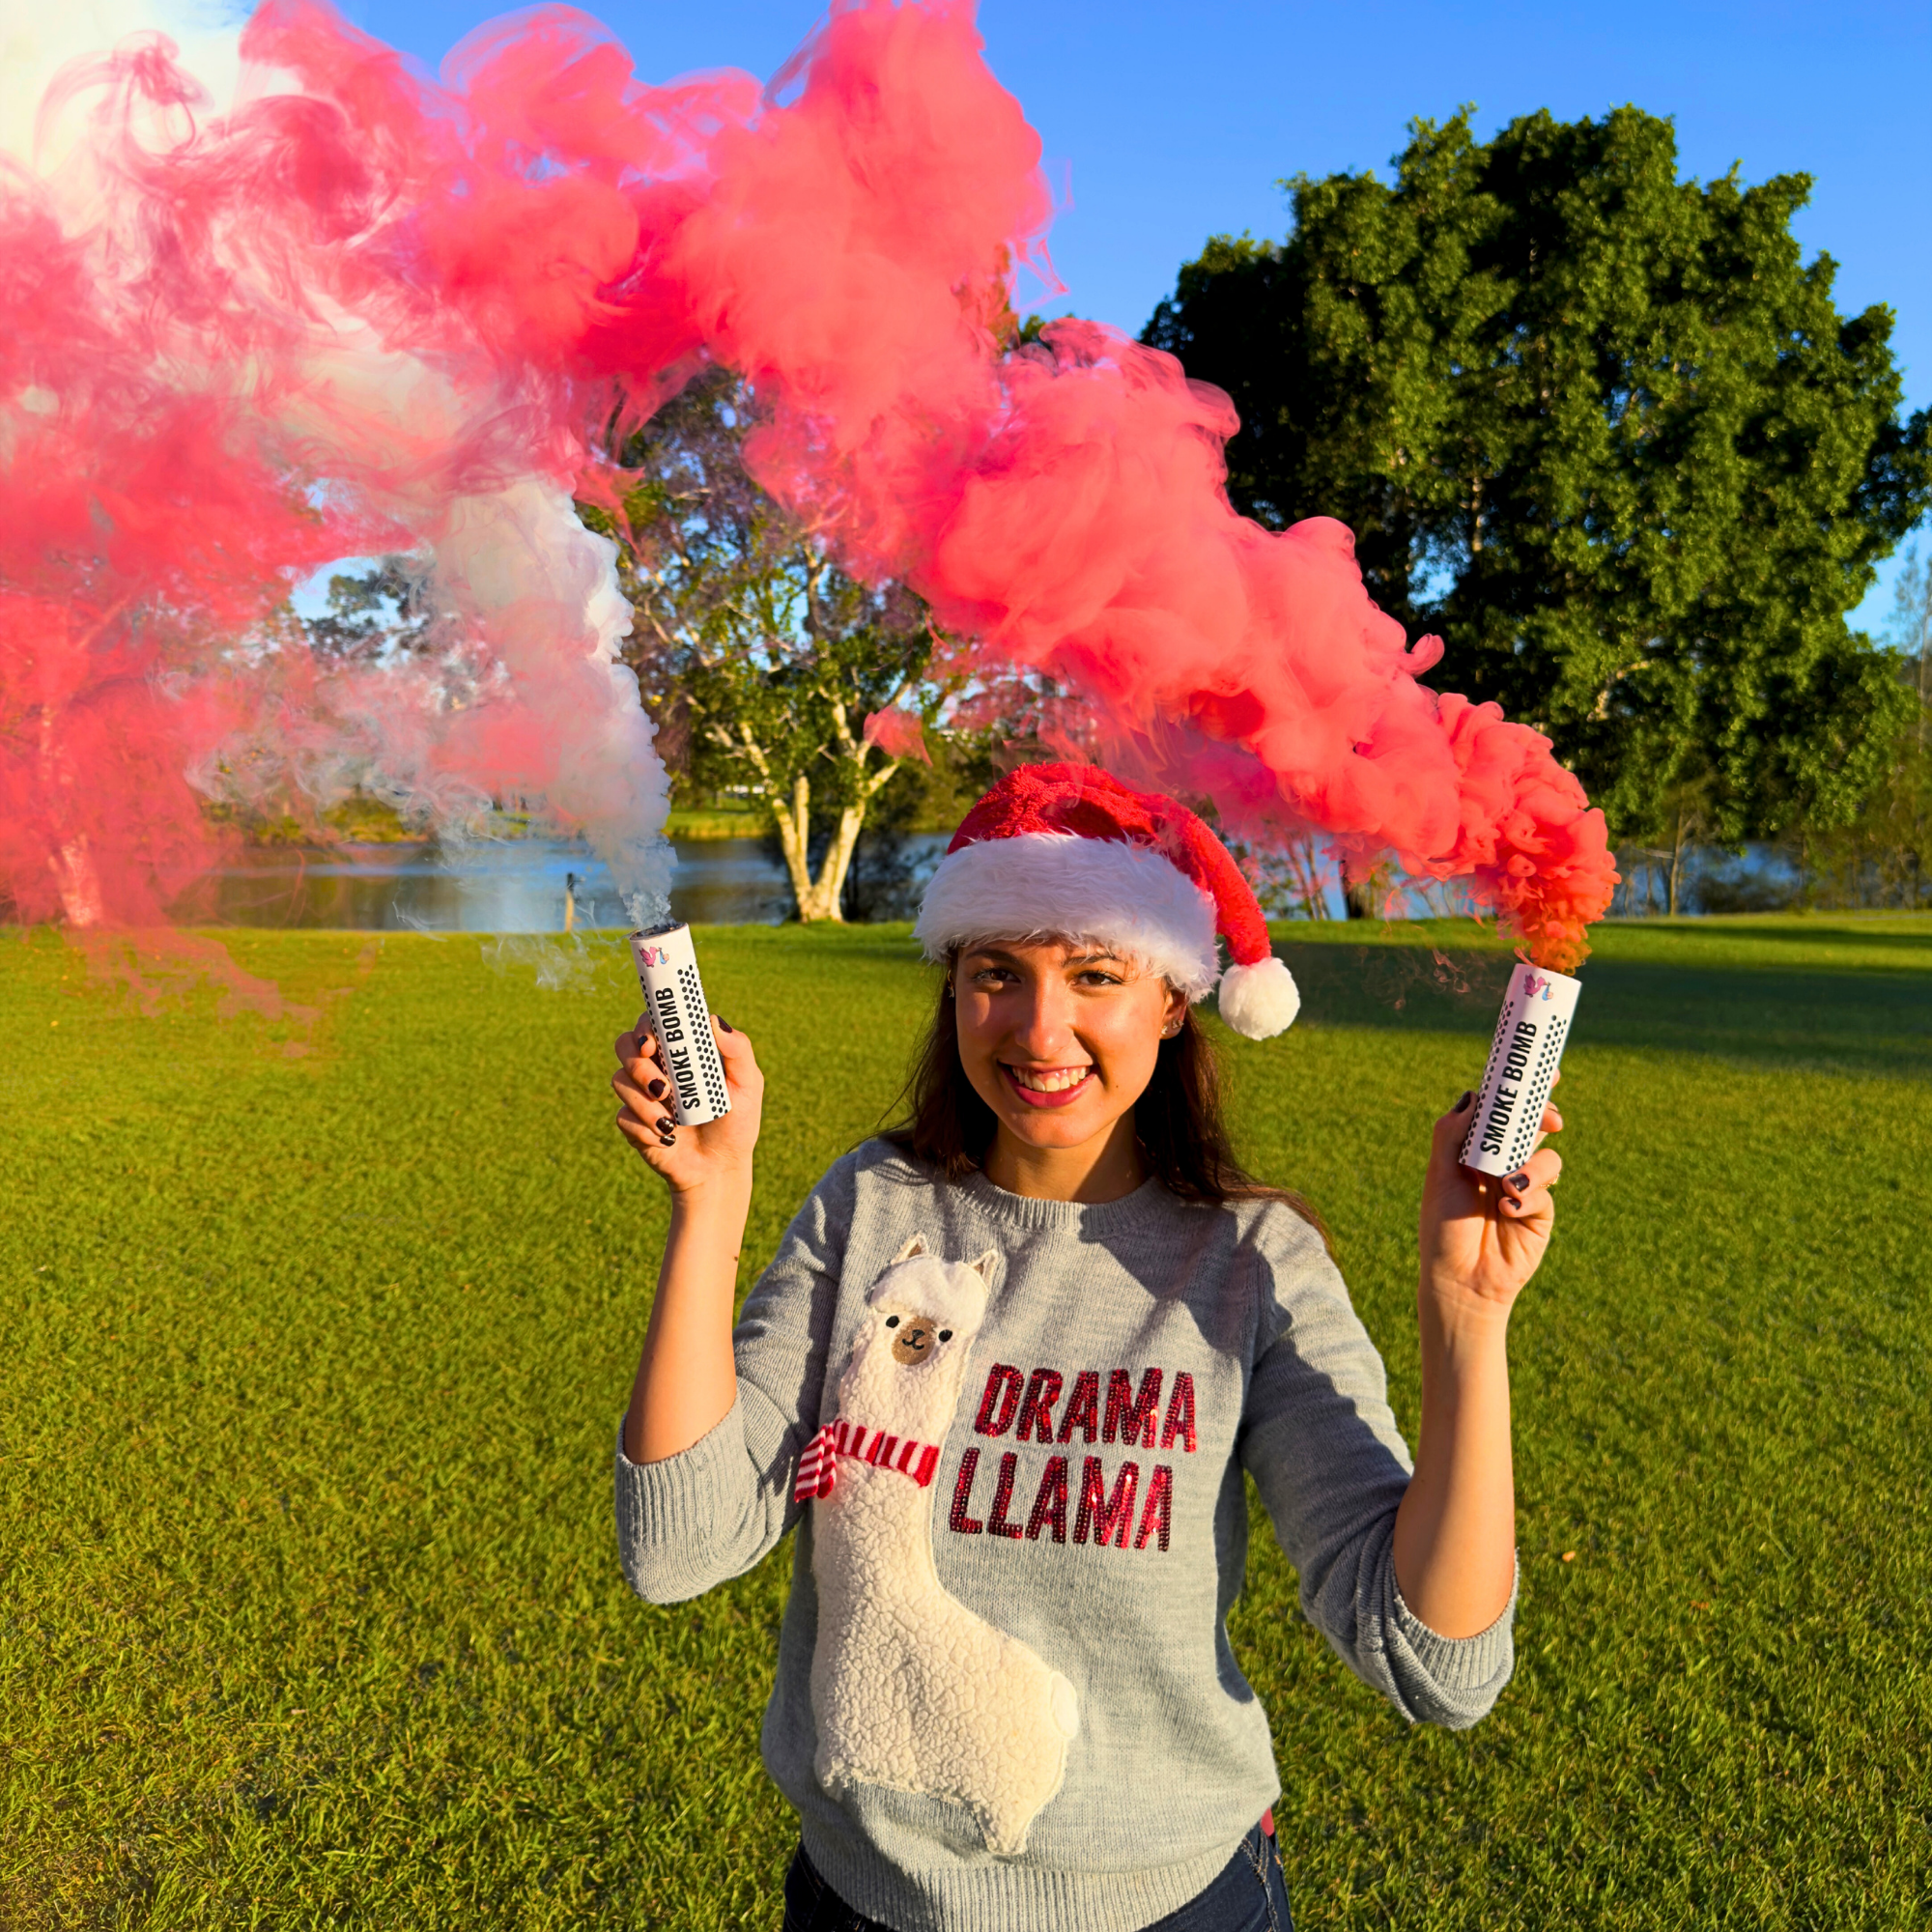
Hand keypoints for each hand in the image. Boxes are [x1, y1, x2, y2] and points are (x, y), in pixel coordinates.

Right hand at [612, 1012, 762, 1195]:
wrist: (720, 1168)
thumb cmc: (737, 1122)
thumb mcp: (748, 1085)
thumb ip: (738, 1050)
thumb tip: (714, 1021)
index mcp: (681, 1052)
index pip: (652, 1023)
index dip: (644, 1026)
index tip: (651, 1043)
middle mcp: (657, 1067)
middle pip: (625, 1045)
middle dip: (639, 1066)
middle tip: (662, 1088)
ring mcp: (642, 1094)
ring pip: (619, 1080)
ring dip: (644, 1103)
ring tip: (670, 1121)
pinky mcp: (632, 1122)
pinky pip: (623, 1116)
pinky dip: (645, 1129)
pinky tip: (668, 1139)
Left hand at [1417, 1075, 1562, 1324]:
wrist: (1460, 1280)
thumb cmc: (1442, 1227)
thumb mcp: (1439, 1174)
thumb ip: (1452, 1133)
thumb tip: (1472, 1097)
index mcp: (1473, 1148)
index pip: (1498, 1111)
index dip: (1518, 1089)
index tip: (1539, 1070)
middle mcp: (1500, 1162)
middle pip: (1530, 1126)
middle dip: (1543, 1116)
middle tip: (1550, 1118)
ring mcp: (1523, 1185)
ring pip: (1546, 1157)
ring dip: (1532, 1167)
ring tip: (1509, 1187)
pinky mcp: (1539, 1210)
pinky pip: (1545, 1190)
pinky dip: (1529, 1196)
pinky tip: (1508, 1210)